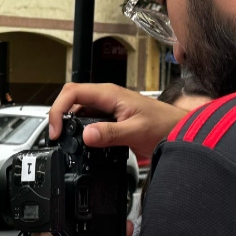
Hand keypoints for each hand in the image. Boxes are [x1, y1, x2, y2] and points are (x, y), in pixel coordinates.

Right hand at [49, 83, 187, 160]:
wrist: (179, 131)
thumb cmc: (164, 125)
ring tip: (66, 142)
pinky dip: (80, 131)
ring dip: (69, 125)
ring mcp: (107, 107)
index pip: (72, 92)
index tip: (56, 131)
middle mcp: (106, 98)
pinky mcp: (109, 119)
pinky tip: (81, 143)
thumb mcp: (136, 131)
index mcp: (109, 94)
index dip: (58, 109)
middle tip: (57, 138)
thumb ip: (111, 134)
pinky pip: (87, 121)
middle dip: (59, 117)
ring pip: (77, 111)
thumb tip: (86, 135)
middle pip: (70, 100)